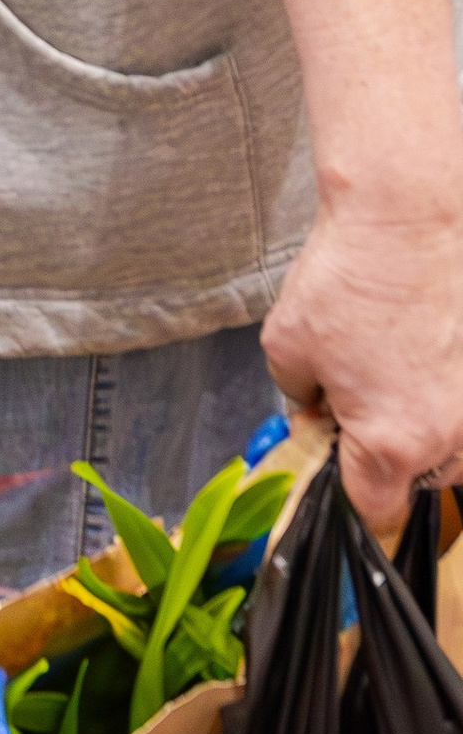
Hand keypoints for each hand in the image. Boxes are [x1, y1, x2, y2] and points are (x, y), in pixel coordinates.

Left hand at [262, 180, 462, 535]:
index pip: (372, 507)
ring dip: (419, 427)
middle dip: (382, 451)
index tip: (332, 459)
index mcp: (393, 445)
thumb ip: (298, 400)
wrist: (405, 226)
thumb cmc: (348, 283)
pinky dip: (441, 396)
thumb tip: (312, 416)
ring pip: (448, 450)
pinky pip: (460, 413)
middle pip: (414, 479)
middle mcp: (448, 439)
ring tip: (388, 370)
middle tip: (354, 398)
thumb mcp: (287, 348)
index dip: (344, 486)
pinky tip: (417, 356)